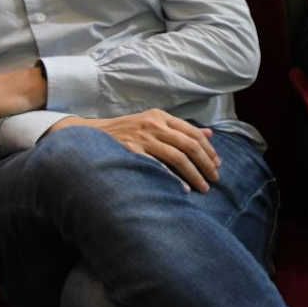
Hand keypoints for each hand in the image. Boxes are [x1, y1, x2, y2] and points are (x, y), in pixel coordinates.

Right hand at [49, 110, 220, 191]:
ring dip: (194, 174)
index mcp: (161, 117)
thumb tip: (210, 134)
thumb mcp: (153, 123)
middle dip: (206, 164)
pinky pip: (157, 167)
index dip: (209, 150)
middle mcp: (154, 125)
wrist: (90, 136)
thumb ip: (180, 129)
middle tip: (215, 179)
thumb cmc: (125, 132)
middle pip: (190, 145)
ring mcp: (142, 138)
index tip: (217, 164)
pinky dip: (171, 179)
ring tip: (203, 187)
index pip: (193, 133)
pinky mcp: (131, 151)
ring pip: (178, 157)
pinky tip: (181, 189)